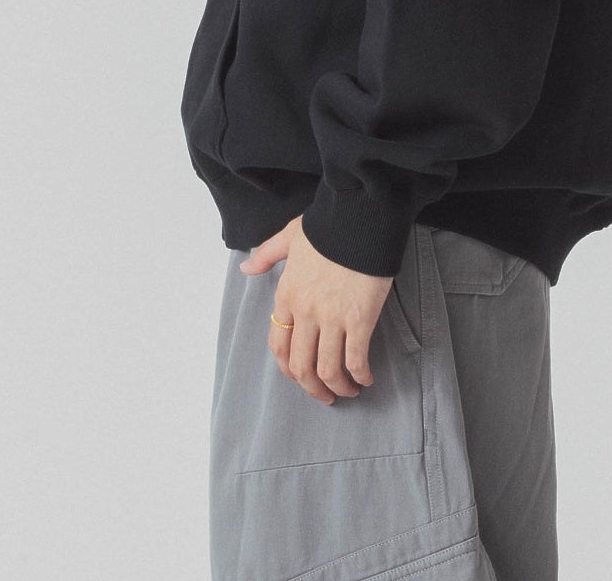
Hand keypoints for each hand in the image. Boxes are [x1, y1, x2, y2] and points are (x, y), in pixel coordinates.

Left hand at [240, 214, 393, 402]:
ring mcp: (331, 318)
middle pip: (301, 366)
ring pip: (328, 369)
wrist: (360, 215)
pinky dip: (360, 375)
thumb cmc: (328, 225)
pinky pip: (355, 360)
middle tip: (326, 395)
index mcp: (287, 295)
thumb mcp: (290, 236)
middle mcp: (305, 312)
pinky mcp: (359, 320)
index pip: (278, 344)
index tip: (301, 376)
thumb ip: (266, 255)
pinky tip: (366, 378)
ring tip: (349, 391)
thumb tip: (245, 269)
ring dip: (338, 388)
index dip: (289, 369)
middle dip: (313, 388)